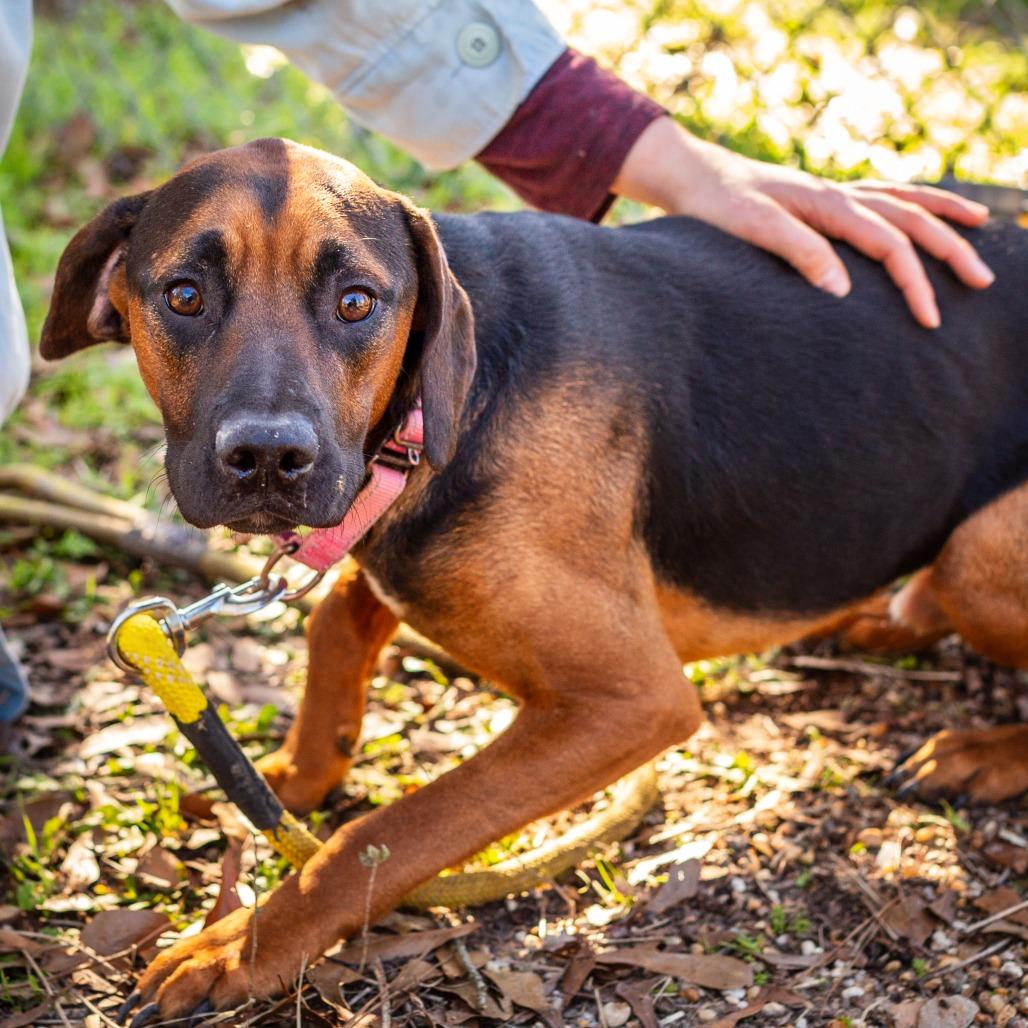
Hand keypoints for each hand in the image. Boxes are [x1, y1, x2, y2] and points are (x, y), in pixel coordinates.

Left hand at [612, 118, 994, 328]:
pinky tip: (920, 213)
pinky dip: (909, 201)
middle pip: (910, 219)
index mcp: (827, 205)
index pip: (888, 244)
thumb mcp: (751, 228)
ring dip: (942, 215)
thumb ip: (797, 252)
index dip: (915, 282)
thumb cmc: (716, 206)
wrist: (692, 177)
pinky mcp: (822, 199)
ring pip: (903, 200)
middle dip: (950, 252)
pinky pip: (880, 195)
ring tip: (978, 228)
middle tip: (983, 281)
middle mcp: (838, 194)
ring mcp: (832, 193)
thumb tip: (841, 290)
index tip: (930, 320)